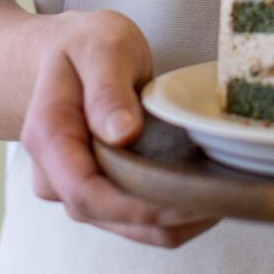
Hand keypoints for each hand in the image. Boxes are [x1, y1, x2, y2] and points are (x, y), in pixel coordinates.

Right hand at [20, 10, 219, 248]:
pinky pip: (135, 219)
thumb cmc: (84, 45)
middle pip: (110, 217)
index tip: (188, 199)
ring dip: (175, 221)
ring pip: (128, 227)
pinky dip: (170, 214)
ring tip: (224, 197)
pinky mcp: (100, 193)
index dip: (137, 207)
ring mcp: (75, 189)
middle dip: (167, 217)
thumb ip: (107, 87)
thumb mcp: (100, 46)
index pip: (86, 193)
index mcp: (48, 138)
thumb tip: (121, 134)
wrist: (66, 53)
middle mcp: (54, 175)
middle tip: (225, 198)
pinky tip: (205, 194)